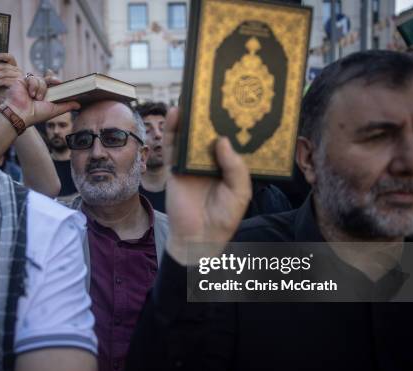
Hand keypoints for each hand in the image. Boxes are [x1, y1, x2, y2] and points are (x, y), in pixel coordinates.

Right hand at [0, 54, 78, 127]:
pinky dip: (33, 85)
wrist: (20, 114)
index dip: (56, 80)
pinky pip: (32, 77)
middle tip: (57, 82)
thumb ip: (66, 106)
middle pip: (48, 78)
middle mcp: (37, 89)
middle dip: (53, 79)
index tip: (60, 82)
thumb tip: (79, 105)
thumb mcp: (54, 110)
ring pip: (41, 79)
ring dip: (41, 88)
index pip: (52, 84)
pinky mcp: (22, 81)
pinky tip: (30, 94)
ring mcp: (29, 85)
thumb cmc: (36, 115)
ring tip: (36, 98)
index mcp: (45, 95)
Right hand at [163, 107, 251, 264]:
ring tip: (195, 94)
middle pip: (210, 132)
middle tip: (216, 91)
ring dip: (191, 115)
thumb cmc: (223, 217)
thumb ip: (235, 166)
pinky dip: (172, 128)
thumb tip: (222, 140)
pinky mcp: (175, 166)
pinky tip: (176, 112)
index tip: (239, 103)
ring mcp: (192, 161)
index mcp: (230, 165)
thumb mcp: (240, 192)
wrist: (198, 237)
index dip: (235, 123)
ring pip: (191, 134)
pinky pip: (173, 144)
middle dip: (212, 114)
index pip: (233, 139)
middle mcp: (211, 160)